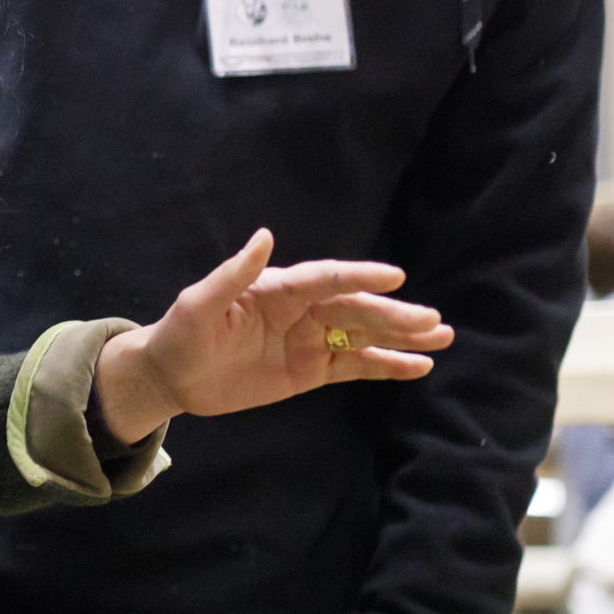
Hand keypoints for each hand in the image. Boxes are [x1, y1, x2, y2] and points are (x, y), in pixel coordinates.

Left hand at [94, 229, 450, 442]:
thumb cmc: (181, 334)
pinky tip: (418, 366)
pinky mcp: (311, 371)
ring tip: (441, 337)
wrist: (172, 377)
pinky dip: (387, 366)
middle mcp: (302, 310)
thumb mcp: (199, 305)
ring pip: (364, 336)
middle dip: (395, 315)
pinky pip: (355, 367)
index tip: (396, 276)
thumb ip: (233, 274)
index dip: (360, 277)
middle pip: (356, 309)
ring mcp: (310, 341)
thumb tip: (264, 236)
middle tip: (433, 321)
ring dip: (402, 336)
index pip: (327, 279)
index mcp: (278, 288)